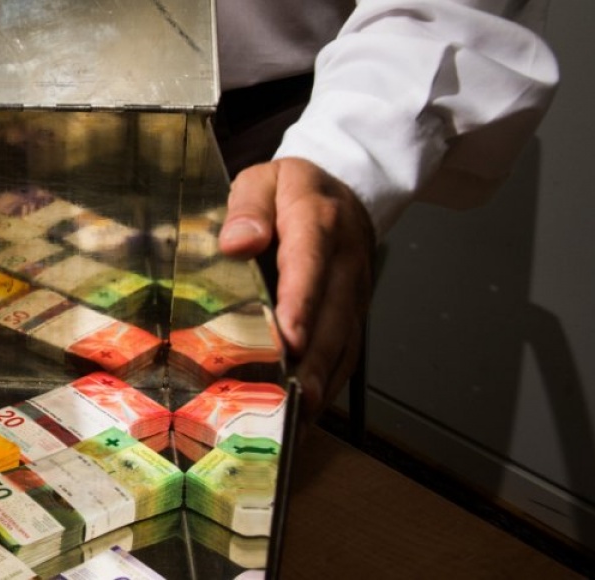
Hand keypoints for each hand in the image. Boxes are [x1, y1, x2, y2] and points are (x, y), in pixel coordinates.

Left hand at [217, 158, 375, 421]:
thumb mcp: (262, 179)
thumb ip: (248, 206)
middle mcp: (346, 259)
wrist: (340, 190)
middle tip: (294, 395)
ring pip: (345, 339)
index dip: (302, 299)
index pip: (311, 259)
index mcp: (318, 218)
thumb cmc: (290, 190)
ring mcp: (355, 289)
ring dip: (324, 379)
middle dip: (316, 357)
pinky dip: (330, 383)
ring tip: (299, 414)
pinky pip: (347, 351)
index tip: (290, 334)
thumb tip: (239, 241)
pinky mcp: (354, 311)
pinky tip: (308, 411)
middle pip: (335, 312)